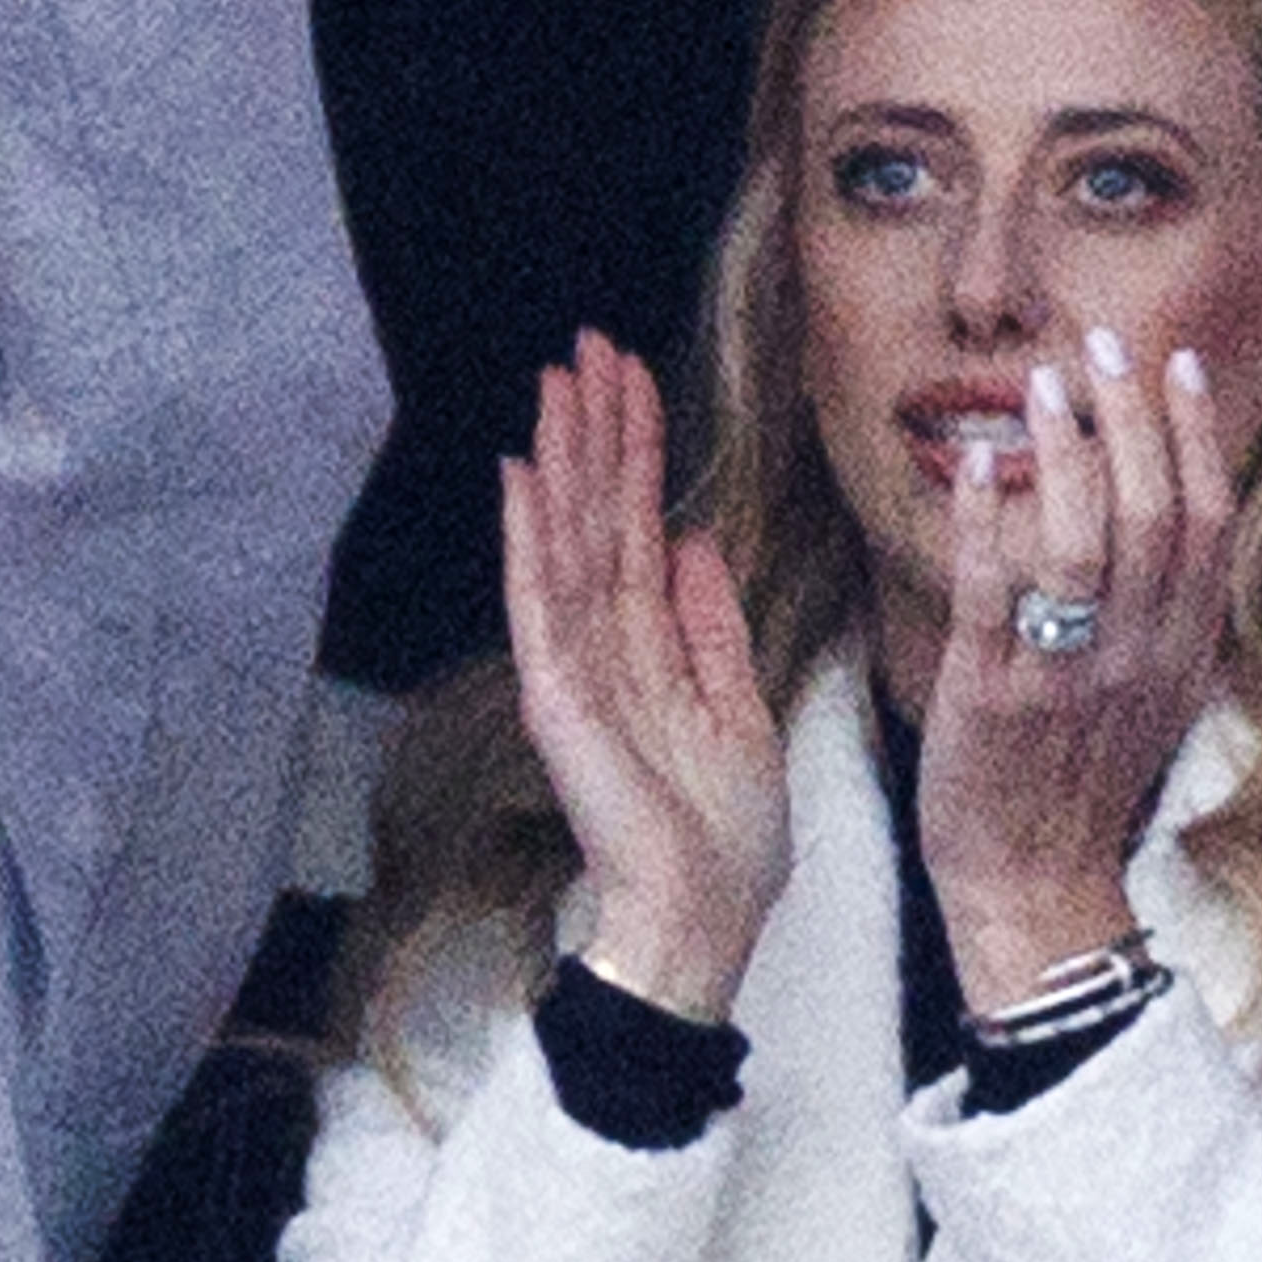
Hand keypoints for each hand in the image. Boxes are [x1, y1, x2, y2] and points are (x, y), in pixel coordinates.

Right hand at [503, 332, 785, 1017]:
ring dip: (561, 459)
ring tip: (558, 382)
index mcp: (651, 648)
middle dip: (595, 430)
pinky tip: (520, 475)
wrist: (705, 916)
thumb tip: (698, 540)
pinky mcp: (557, 697)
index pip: (639, 526)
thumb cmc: (727, 838)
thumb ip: (712, 626)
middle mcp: (605, 646)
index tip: (633, 376)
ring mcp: (575, 668)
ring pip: (567, 539)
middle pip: (598, 517)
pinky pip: (540, 602)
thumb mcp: (741, 709)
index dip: (637, 450)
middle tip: (589, 345)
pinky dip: (528, 538)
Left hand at [921, 325, 1232, 1007]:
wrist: (1035, 886)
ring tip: (1044, 383)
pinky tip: (972, 464)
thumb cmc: (1084, 781)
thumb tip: (1184, 514)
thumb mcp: (1157, 694)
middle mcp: (1136, 657)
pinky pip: (992, 594)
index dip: (1196, 437)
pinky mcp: (991, 694)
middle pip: (1151, 514)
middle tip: (1103, 342)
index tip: (1178, 366)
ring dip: (1064, 453)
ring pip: (1081, 544)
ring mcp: (1065, 675)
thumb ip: (1172, 610)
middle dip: (1131, 417)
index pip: (1207, 522)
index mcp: (1182, 652)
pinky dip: (985, 522)